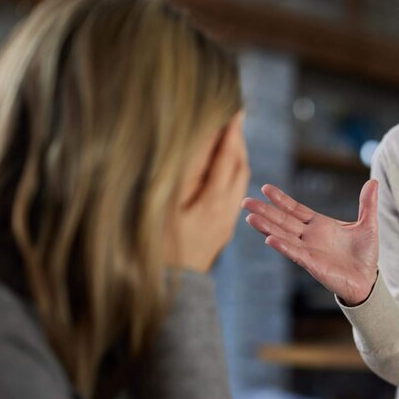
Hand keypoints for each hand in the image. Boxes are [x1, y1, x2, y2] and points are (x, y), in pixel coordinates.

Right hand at [164, 111, 249, 271]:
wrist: (170, 290)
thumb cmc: (159, 247)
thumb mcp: (165, 206)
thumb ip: (184, 174)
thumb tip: (198, 142)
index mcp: (213, 202)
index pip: (226, 157)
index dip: (230, 131)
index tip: (234, 108)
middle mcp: (226, 211)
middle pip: (239, 167)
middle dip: (237, 140)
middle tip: (234, 116)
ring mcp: (226, 222)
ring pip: (240, 181)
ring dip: (237, 155)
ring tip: (230, 136)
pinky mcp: (222, 229)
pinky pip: (234, 194)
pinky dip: (232, 173)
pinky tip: (223, 167)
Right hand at [242, 180, 378, 304]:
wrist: (368, 280)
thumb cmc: (365, 255)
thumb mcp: (368, 225)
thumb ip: (367, 204)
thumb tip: (374, 181)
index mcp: (319, 225)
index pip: (295, 210)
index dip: (281, 200)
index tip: (266, 188)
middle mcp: (310, 237)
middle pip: (283, 221)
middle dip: (265, 211)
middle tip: (245, 201)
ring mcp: (309, 250)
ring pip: (283, 235)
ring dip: (267, 227)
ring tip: (250, 217)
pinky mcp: (312, 264)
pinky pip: (295, 253)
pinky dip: (283, 246)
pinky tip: (270, 239)